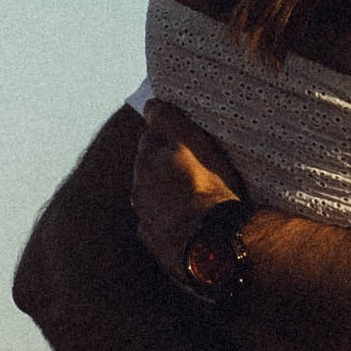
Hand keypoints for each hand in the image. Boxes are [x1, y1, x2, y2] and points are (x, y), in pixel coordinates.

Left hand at [134, 105, 246, 284]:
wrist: (211, 245)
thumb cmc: (208, 189)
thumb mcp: (194, 145)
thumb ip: (169, 122)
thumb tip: (149, 104)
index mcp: (146, 161)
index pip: (152, 137)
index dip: (171, 137)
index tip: (188, 141)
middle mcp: (138, 188)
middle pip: (150, 167)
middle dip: (165, 165)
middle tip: (195, 168)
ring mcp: (145, 217)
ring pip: (153, 196)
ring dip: (167, 193)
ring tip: (196, 197)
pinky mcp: (154, 242)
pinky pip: (160, 224)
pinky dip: (170, 219)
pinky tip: (190, 222)